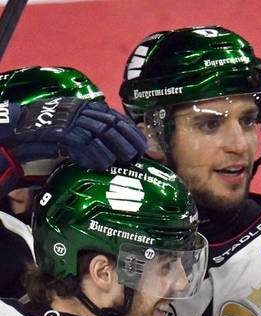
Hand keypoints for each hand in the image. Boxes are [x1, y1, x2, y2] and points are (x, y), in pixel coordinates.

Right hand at [0, 98, 146, 184]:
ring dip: (116, 149)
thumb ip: (93, 132)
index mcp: (84, 108)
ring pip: (101, 133)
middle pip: (111, 124)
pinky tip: (103, 165)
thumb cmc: (49, 134)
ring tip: (125, 161)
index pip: (113, 116)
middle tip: (138, 155)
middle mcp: (79, 111)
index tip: (143, 143)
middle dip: (128, 140)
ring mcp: (70, 121)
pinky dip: (95, 156)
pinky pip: (84, 144)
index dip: (130, 129)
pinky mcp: (61, 133)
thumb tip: (117, 148)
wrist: (19, 131)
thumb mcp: (74, 128)